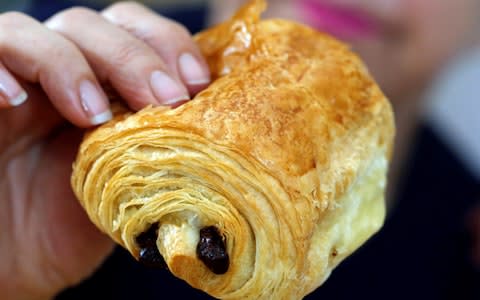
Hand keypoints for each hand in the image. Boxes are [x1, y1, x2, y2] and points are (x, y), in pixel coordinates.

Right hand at [0, 3, 209, 298]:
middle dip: (133, 56)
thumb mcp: (131, 187)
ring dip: (72, 64)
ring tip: (94, 116)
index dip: (167, 44)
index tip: (197, 83)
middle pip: (91, 26)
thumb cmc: (73, 230)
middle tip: (164, 99)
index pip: (135, 32)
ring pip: (32, 32)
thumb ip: (162, 153)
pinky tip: (14, 100)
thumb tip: (219, 138)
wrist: (15, 267)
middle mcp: (60, 79)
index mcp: (104, 89)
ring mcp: (15, 89)